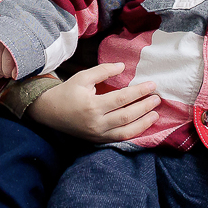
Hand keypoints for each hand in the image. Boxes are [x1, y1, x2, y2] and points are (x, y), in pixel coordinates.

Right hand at [0, 38, 16, 78]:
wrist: (3, 34)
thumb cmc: (12, 46)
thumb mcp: (19, 53)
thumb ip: (18, 64)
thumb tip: (15, 75)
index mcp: (9, 41)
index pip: (7, 59)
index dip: (8, 71)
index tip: (11, 74)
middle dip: (0, 72)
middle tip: (4, 74)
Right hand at [27, 62, 161, 142]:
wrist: (50, 112)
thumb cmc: (68, 92)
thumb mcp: (83, 77)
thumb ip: (103, 71)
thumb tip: (123, 67)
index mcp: (92, 105)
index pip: (122, 99)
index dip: (139, 92)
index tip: (152, 85)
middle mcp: (96, 123)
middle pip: (127, 116)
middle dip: (144, 107)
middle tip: (157, 98)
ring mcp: (98, 134)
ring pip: (126, 132)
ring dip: (143, 123)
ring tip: (155, 114)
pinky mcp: (98, 140)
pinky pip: (119, 139)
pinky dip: (133, 133)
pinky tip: (142, 125)